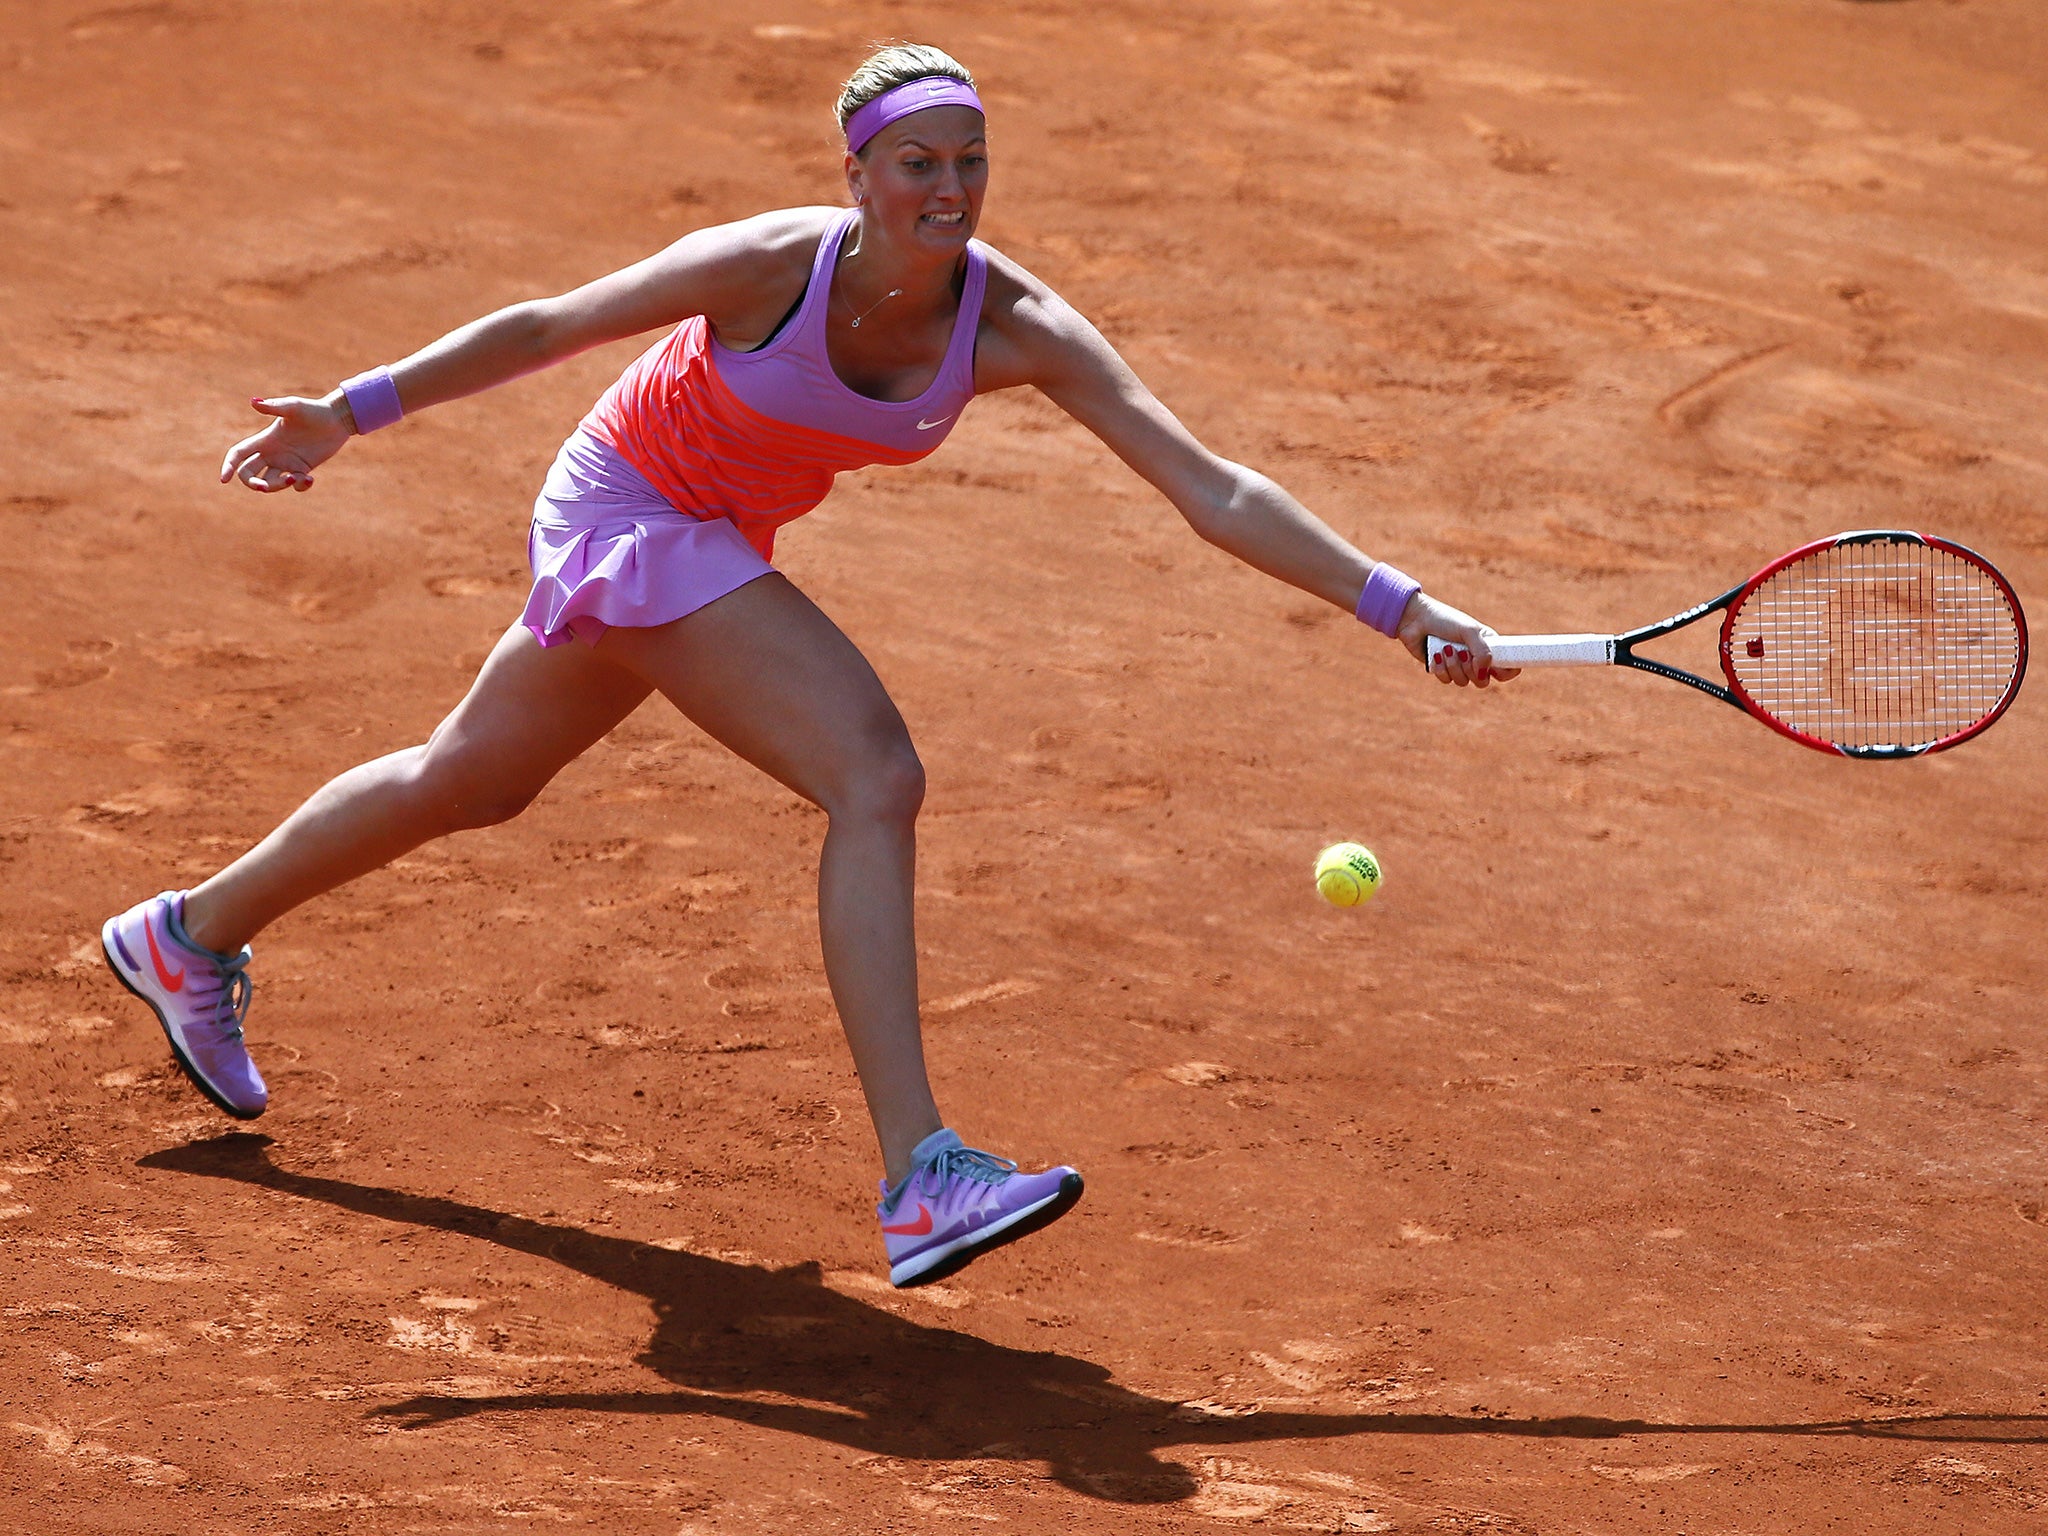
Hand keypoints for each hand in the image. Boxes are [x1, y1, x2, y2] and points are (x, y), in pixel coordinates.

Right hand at [219, 394, 353, 492]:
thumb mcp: (293, 408)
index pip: (239, 454)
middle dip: (252, 483)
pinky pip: (295, 485)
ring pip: (270, 482)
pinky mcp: (302, 468)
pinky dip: (299, 486)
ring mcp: (287, 462)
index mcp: (265, 439)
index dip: (229, 466)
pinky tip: (309, 479)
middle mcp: (272, 452)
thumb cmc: (314, 410)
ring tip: (296, 478)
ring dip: (278, 486)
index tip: (224, 480)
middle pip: (249, 473)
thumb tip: (253, 401)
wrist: (337, 419)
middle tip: (263, 487)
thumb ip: (273, 407)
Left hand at [1396, 592, 1520, 687]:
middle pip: (1483, 681)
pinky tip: (1435, 653)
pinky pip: (1446, 680)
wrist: (1416, 619)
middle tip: (1463, 653)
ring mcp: (1458, 666)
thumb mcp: (1469, 631)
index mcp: (1488, 646)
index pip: (1508, 666)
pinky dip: (1441, 668)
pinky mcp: (1442, 670)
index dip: (1506, 672)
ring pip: (1463, 682)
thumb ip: (1482, 652)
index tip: (1496, 669)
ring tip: (1445, 648)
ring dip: (1453, 666)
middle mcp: (1475, 658)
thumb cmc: (1445, 620)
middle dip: (1472, 670)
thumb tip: (1484, 674)